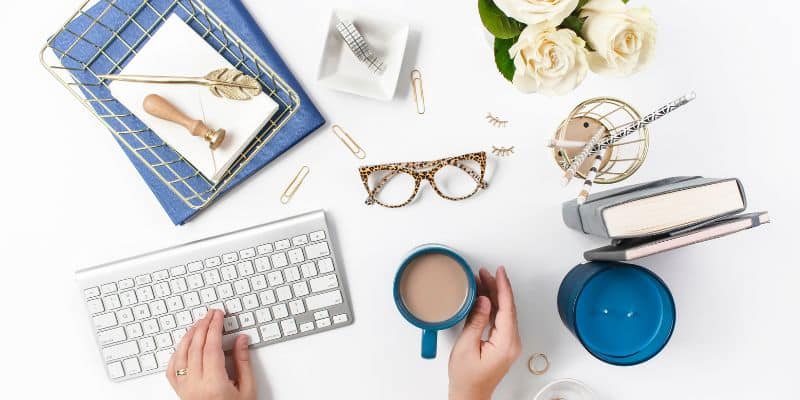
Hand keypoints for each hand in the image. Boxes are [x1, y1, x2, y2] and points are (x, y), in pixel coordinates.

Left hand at [167, 309, 256, 399]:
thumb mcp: (248, 390)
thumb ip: (243, 363)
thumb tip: (241, 340)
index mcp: (214, 384)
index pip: (211, 346)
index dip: (214, 327)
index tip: (218, 315)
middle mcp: (195, 386)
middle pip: (195, 347)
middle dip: (203, 326)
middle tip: (210, 314)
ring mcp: (185, 390)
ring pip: (181, 355)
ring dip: (189, 336)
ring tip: (198, 324)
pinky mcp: (180, 393)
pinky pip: (172, 369)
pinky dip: (177, 353)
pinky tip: (183, 345)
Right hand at [448, 267, 521, 399]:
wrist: (469, 395)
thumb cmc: (466, 378)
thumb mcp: (466, 346)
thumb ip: (476, 321)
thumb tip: (483, 301)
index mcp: (506, 343)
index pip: (507, 308)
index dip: (503, 287)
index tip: (499, 272)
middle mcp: (511, 343)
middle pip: (507, 308)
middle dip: (496, 287)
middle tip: (484, 273)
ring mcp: (509, 343)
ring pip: (504, 312)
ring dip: (494, 296)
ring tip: (482, 280)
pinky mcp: (503, 344)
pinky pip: (501, 320)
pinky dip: (493, 307)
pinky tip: (484, 298)